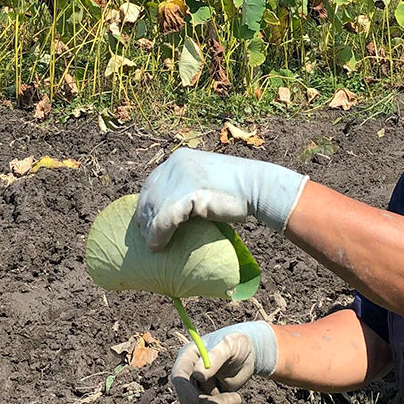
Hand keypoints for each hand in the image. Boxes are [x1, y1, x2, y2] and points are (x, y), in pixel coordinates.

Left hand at [137, 148, 307, 250]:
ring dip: (150, 231)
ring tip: (152, 245)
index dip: (147, 203)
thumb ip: (188, 185)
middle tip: (147, 237)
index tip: (146, 221)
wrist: (258, 186)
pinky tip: (158, 246)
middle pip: (150, 195)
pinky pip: (165, 220)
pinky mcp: (189, 194)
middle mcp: (176, 164)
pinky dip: (159, 236)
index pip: (152, 182)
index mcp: (179, 158)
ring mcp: (182, 178)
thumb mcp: (206, 178)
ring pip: (154, 209)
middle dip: (145, 218)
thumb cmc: (237, 188)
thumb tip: (175, 208)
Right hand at [171, 322, 277, 403]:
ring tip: (236, 398)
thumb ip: (215, 357)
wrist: (249, 353)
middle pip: (185, 396)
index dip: (185, 390)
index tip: (198, 401)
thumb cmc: (237, 343)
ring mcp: (196, 386)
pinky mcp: (206, 396)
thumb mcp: (229, 345)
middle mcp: (188, 372)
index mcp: (188, 356)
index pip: (179, 376)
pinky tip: (235, 398)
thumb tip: (198, 375)